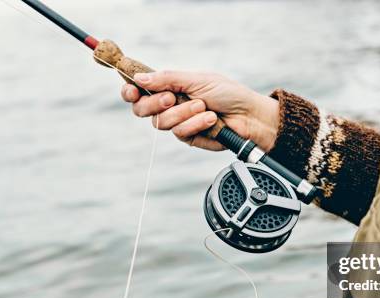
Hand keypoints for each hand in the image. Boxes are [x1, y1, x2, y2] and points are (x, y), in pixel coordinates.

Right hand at [121, 71, 279, 151]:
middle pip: (142, 109)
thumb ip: (168, 79)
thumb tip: (139, 78)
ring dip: (183, 113)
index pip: (139, 90)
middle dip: (155, 103)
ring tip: (204, 107)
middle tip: (172, 98)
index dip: (130, 91)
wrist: (249, 115)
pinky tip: (211, 119)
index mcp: (169, 87)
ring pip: (161, 122)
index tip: (131, 90)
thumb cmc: (227, 94)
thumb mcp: (197, 80)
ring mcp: (178, 122)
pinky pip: (180, 132)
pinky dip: (196, 124)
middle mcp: (170, 105)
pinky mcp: (188, 137)